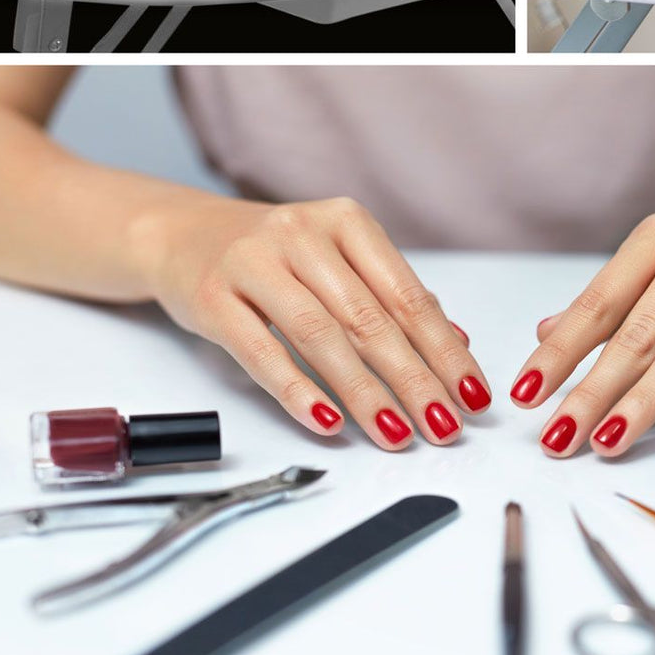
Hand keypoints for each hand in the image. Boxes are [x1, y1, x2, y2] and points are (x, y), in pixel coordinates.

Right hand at [142, 197, 489, 449]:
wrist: (182, 233)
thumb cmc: (274, 254)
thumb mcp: (336, 259)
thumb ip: (391, 296)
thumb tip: (457, 342)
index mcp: (346, 222)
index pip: (407, 294)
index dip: (443, 348)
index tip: (472, 393)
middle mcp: (303, 234)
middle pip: (370, 318)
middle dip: (414, 379)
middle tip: (445, 425)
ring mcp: (255, 262)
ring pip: (321, 335)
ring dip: (364, 393)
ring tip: (396, 432)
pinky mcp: (213, 297)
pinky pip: (262, 351)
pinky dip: (298, 391)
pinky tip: (328, 423)